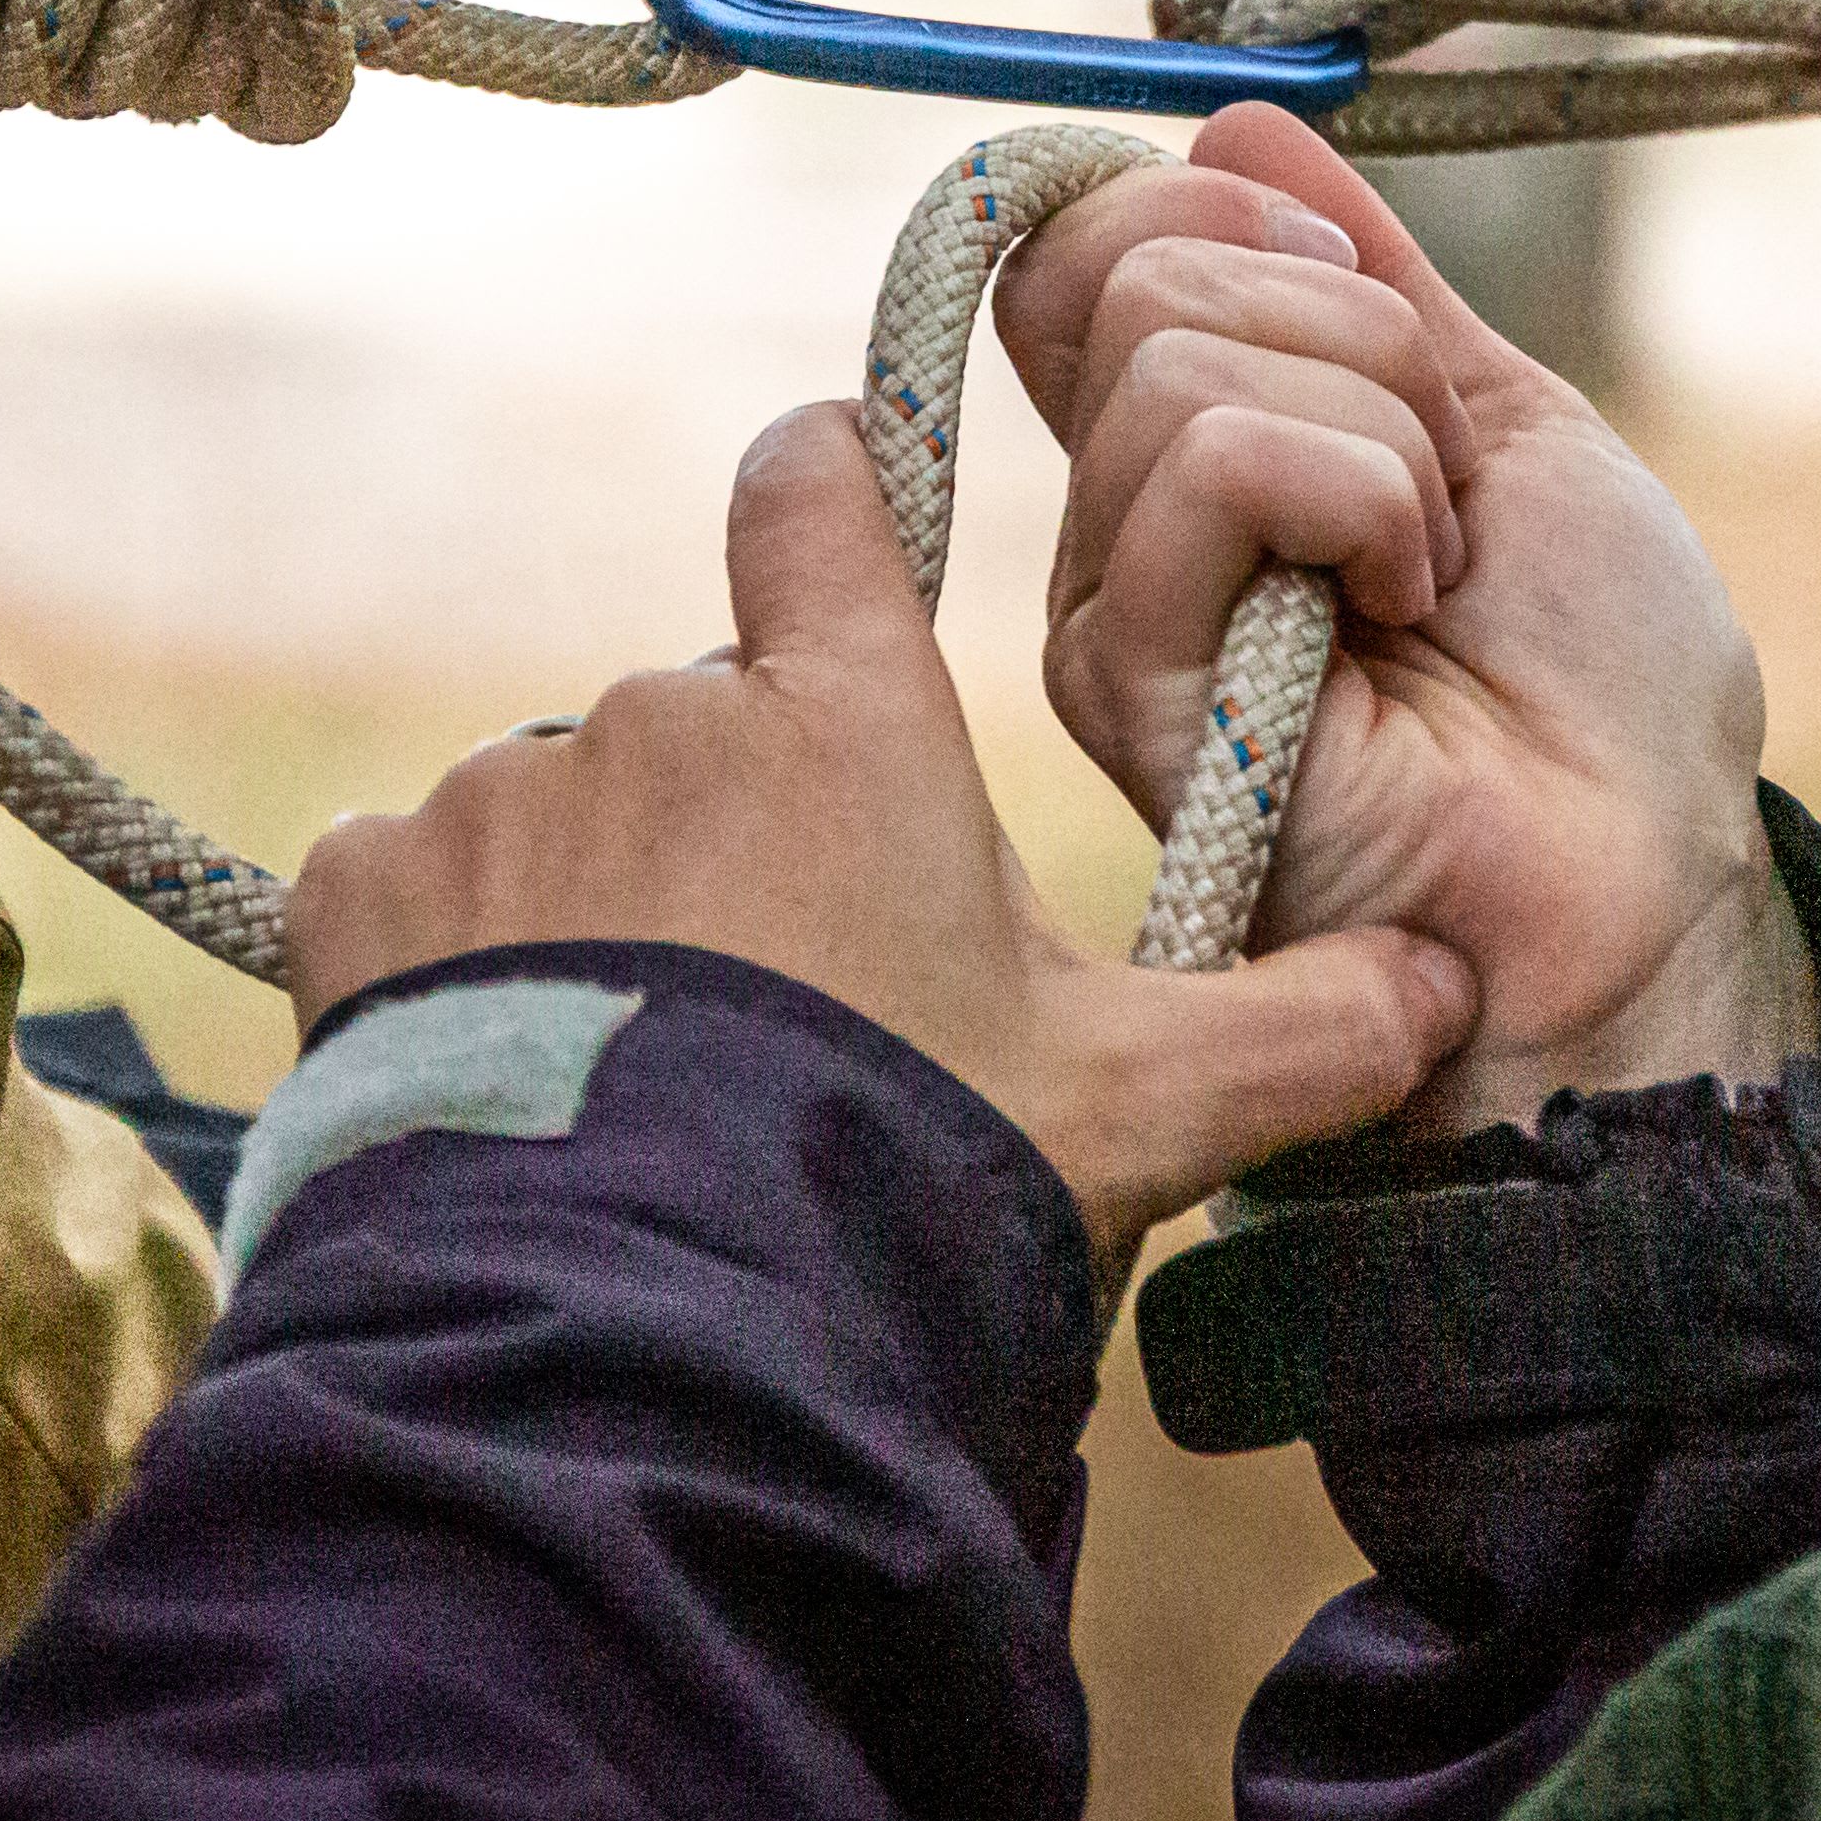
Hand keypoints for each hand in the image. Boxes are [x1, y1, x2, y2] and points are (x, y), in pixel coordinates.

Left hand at [282, 405, 1476, 1282]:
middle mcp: (664, 715)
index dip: (830, 488)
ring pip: (563, 819)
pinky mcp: (369, 898)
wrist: (647, 1332)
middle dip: (738, 836)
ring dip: (596, 913)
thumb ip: (1298, 1035)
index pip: (820, 489)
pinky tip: (517, 1090)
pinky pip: (410, 891)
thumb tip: (1451, 992)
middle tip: (789, 1009)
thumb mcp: (1135, 1108)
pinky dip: (449, 968)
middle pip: (708, 722)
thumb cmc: (903, 1176)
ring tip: (650, 1086)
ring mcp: (502, 799)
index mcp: (844, 715)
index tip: (838, 517)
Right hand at [996, 104, 1815, 1138]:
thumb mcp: (1506, 415)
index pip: (1090, 242)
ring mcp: (1115, 598)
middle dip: (1354, 330)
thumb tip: (1231, 123)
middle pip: (1131, 268)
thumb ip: (1370, 279)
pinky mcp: (1129, 680)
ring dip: (1378, 430)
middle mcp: (1123, 520)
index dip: (1224, 213)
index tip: (1370, 304)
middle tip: (1439, 484)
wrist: (1647, 875)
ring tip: (1427, 568)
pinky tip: (1398, 610)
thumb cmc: (1603, 690)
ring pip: (1172, 355)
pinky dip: (1358, 491)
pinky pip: (1205, 461)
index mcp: (1194, 450)